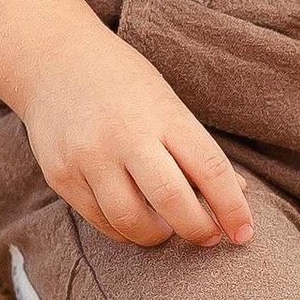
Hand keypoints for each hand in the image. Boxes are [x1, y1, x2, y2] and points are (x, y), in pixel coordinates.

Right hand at [14, 23, 255, 250]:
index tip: (244, 234)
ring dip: (157, 236)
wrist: (55, 61)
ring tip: (166, 228)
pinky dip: (125, 230)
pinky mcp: (61, 175)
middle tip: (209, 238)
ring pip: (131, 221)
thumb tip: (239, 194)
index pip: (210, 169)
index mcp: (162, 114)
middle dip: (198, 230)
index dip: (232, 207)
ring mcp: (89, 157)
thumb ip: (198, 150)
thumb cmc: (124, 85)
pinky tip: (134, 220)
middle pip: (171, 201)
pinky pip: (100, 221)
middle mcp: (125, 135)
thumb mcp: (167, 103)